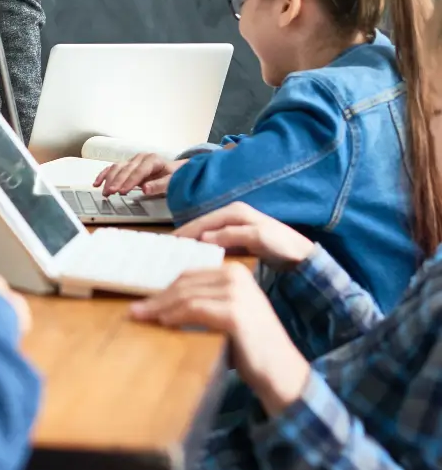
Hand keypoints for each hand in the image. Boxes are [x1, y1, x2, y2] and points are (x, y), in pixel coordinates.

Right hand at [93, 154, 186, 196]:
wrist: (175, 170)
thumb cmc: (174, 176)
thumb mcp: (172, 181)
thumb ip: (160, 185)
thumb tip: (145, 189)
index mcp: (152, 160)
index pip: (139, 171)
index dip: (130, 181)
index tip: (123, 191)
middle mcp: (140, 158)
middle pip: (125, 169)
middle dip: (117, 181)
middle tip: (110, 192)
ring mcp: (132, 161)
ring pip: (117, 168)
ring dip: (109, 180)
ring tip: (105, 192)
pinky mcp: (126, 166)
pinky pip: (112, 169)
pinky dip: (104, 175)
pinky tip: (97, 183)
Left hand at [130, 264, 310, 416]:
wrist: (281, 372)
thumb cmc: (250, 347)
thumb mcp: (225, 315)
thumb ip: (203, 303)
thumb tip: (163, 303)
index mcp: (235, 272)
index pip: (189, 275)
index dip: (164, 289)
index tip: (144, 301)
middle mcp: (236, 276)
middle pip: (184, 283)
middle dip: (157, 298)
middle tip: (136, 311)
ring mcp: (237, 292)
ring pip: (186, 295)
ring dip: (159, 307)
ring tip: (142, 317)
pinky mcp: (234, 312)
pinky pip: (194, 309)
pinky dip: (174, 316)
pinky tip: (163, 323)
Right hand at [175, 202, 315, 265]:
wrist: (303, 257)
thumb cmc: (284, 245)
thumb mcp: (259, 237)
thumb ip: (233, 235)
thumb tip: (205, 237)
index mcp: (236, 212)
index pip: (203, 220)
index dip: (186, 231)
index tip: (171, 242)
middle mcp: (233, 215)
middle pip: (201, 224)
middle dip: (185, 235)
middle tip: (167, 248)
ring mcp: (234, 226)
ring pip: (205, 232)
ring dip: (192, 241)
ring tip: (176, 253)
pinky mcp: (237, 237)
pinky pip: (213, 240)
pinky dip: (202, 246)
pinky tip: (195, 256)